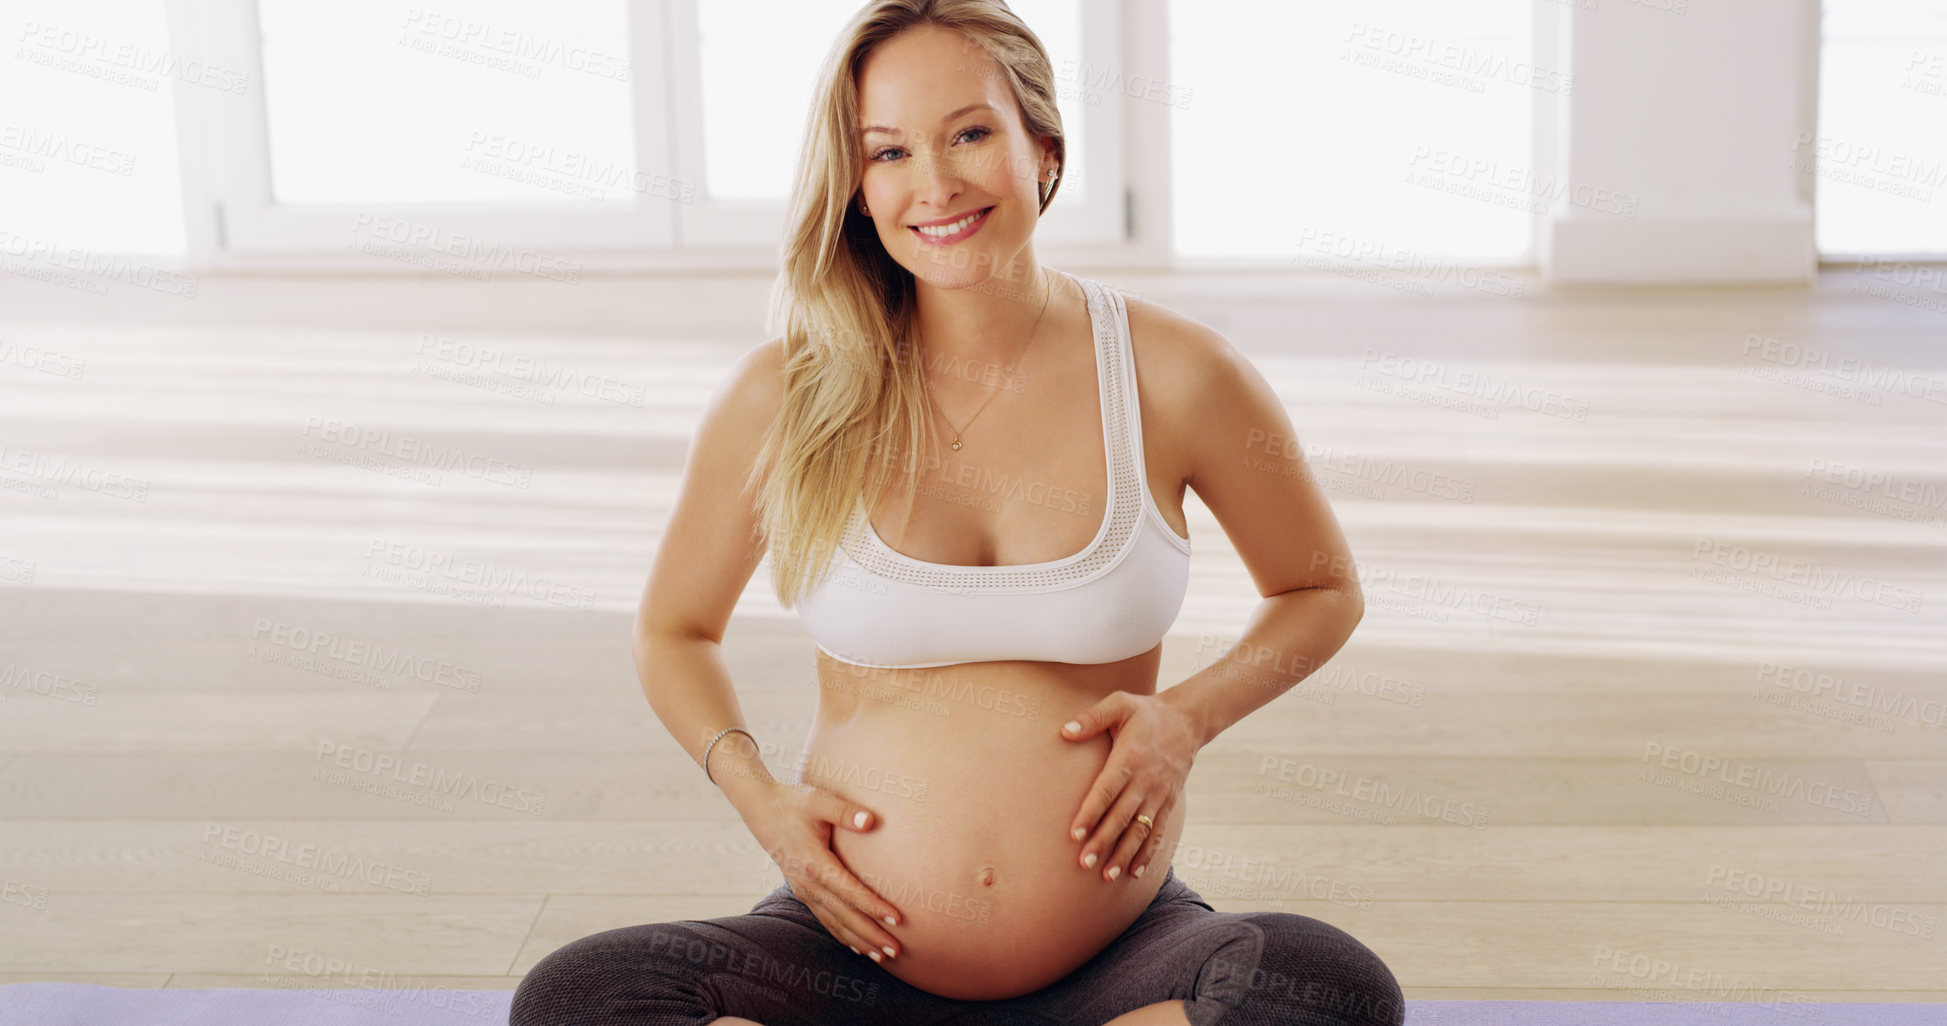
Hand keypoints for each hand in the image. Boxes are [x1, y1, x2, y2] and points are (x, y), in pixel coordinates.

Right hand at [757, 780, 903, 963]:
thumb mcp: (819, 800)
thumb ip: (845, 811)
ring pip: (835, 923)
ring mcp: (804, 891)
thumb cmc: (795, 803)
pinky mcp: (803, 892)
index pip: (849, 891)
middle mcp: (808, 884)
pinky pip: (825, 920)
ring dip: (859, 941)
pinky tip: (858, 946)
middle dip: (871, 935)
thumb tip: (871, 820)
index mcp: (814, 863)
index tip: (896, 919)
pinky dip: (842, 935)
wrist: (763, 811)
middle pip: (844, 916)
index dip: (873, 907)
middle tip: (896, 949)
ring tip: (883, 956)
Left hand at [1059, 690, 1200, 882]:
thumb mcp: (1119, 704)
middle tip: (1084, 863)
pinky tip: (1135, 872)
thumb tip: (1064, 731)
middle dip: (1103, 841)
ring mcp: (1159, 793)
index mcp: (1130, 758)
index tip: (1075, 834)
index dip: (1091, 813)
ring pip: (1140, 829)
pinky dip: (1148, 852)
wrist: (1188, 719)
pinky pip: (1158, 830)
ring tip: (1106, 875)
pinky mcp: (1169, 801)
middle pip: (1121, 816)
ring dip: (1123, 854)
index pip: (1107, 791)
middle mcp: (1146, 780)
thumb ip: (1092, 718)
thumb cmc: (1146, 712)